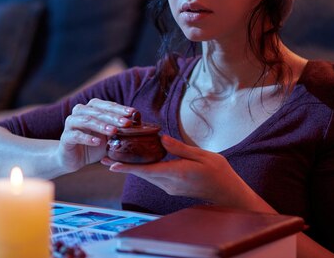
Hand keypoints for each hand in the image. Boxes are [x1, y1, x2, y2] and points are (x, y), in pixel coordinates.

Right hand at [57, 98, 132, 172]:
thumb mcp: (109, 136)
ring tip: (114, 131)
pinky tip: (97, 142)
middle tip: (126, 123)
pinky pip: (76, 135)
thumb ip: (120, 128)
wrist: (73, 158)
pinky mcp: (66, 137)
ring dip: (101, 125)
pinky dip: (87, 138)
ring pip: (87, 120)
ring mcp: (71, 123)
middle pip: (98, 111)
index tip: (133, 113)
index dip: (120, 108)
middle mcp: (80, 112)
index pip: (108, 105)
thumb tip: (139, 121)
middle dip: (114, 117)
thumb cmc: (94, 144)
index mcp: (92, 108)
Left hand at [101, 135, 251, 205]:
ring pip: (147, 176)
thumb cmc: (219, 173)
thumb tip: (162, 139)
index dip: (126, 167)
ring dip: (132, 168)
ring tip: (116, 159)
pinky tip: (139, 163)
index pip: (146, 170)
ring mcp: (171, 188)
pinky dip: (144, 170)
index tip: (110, 164)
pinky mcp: (173, 189)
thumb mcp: (203, 155)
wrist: (228, 194)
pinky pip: (154, 178)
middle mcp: (169, 184)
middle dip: (123, 166)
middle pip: (142, 174)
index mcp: (176, 173)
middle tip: (105, 157)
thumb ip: (180, 148)